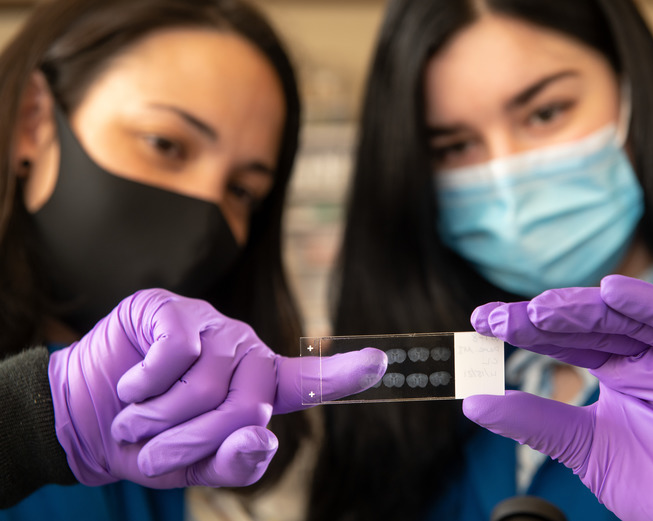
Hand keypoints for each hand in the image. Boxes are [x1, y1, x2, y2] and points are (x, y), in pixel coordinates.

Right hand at [49, 288, 385, 487]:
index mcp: (256, 388)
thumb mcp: (193, 466)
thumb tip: (265, 440)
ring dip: (158, 419)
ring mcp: (211, 326)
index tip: (380, 363)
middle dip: (191, 442)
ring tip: (136, 419)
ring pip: (207, 383)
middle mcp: (244, 351)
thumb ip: (234, 462)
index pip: (307, 380)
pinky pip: (177, 352)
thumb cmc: (150, 440)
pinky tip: (131, 385)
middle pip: (247, 407)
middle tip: (155, 448)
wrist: (87, 417)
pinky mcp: (172, 310)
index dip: (343, 374)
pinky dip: (145, 384)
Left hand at [463, 275, 652, 520]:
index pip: (567, 339)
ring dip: (588, 307)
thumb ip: (536, 421)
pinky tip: (615, 293)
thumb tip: (474, 403)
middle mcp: (649, 354)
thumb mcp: (584, 447)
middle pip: (593, 324)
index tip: (481, 322)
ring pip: (633, 318)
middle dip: (546, 317)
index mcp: (618, 368)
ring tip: (544, 307)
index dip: (526, 328)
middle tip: (499, 317)